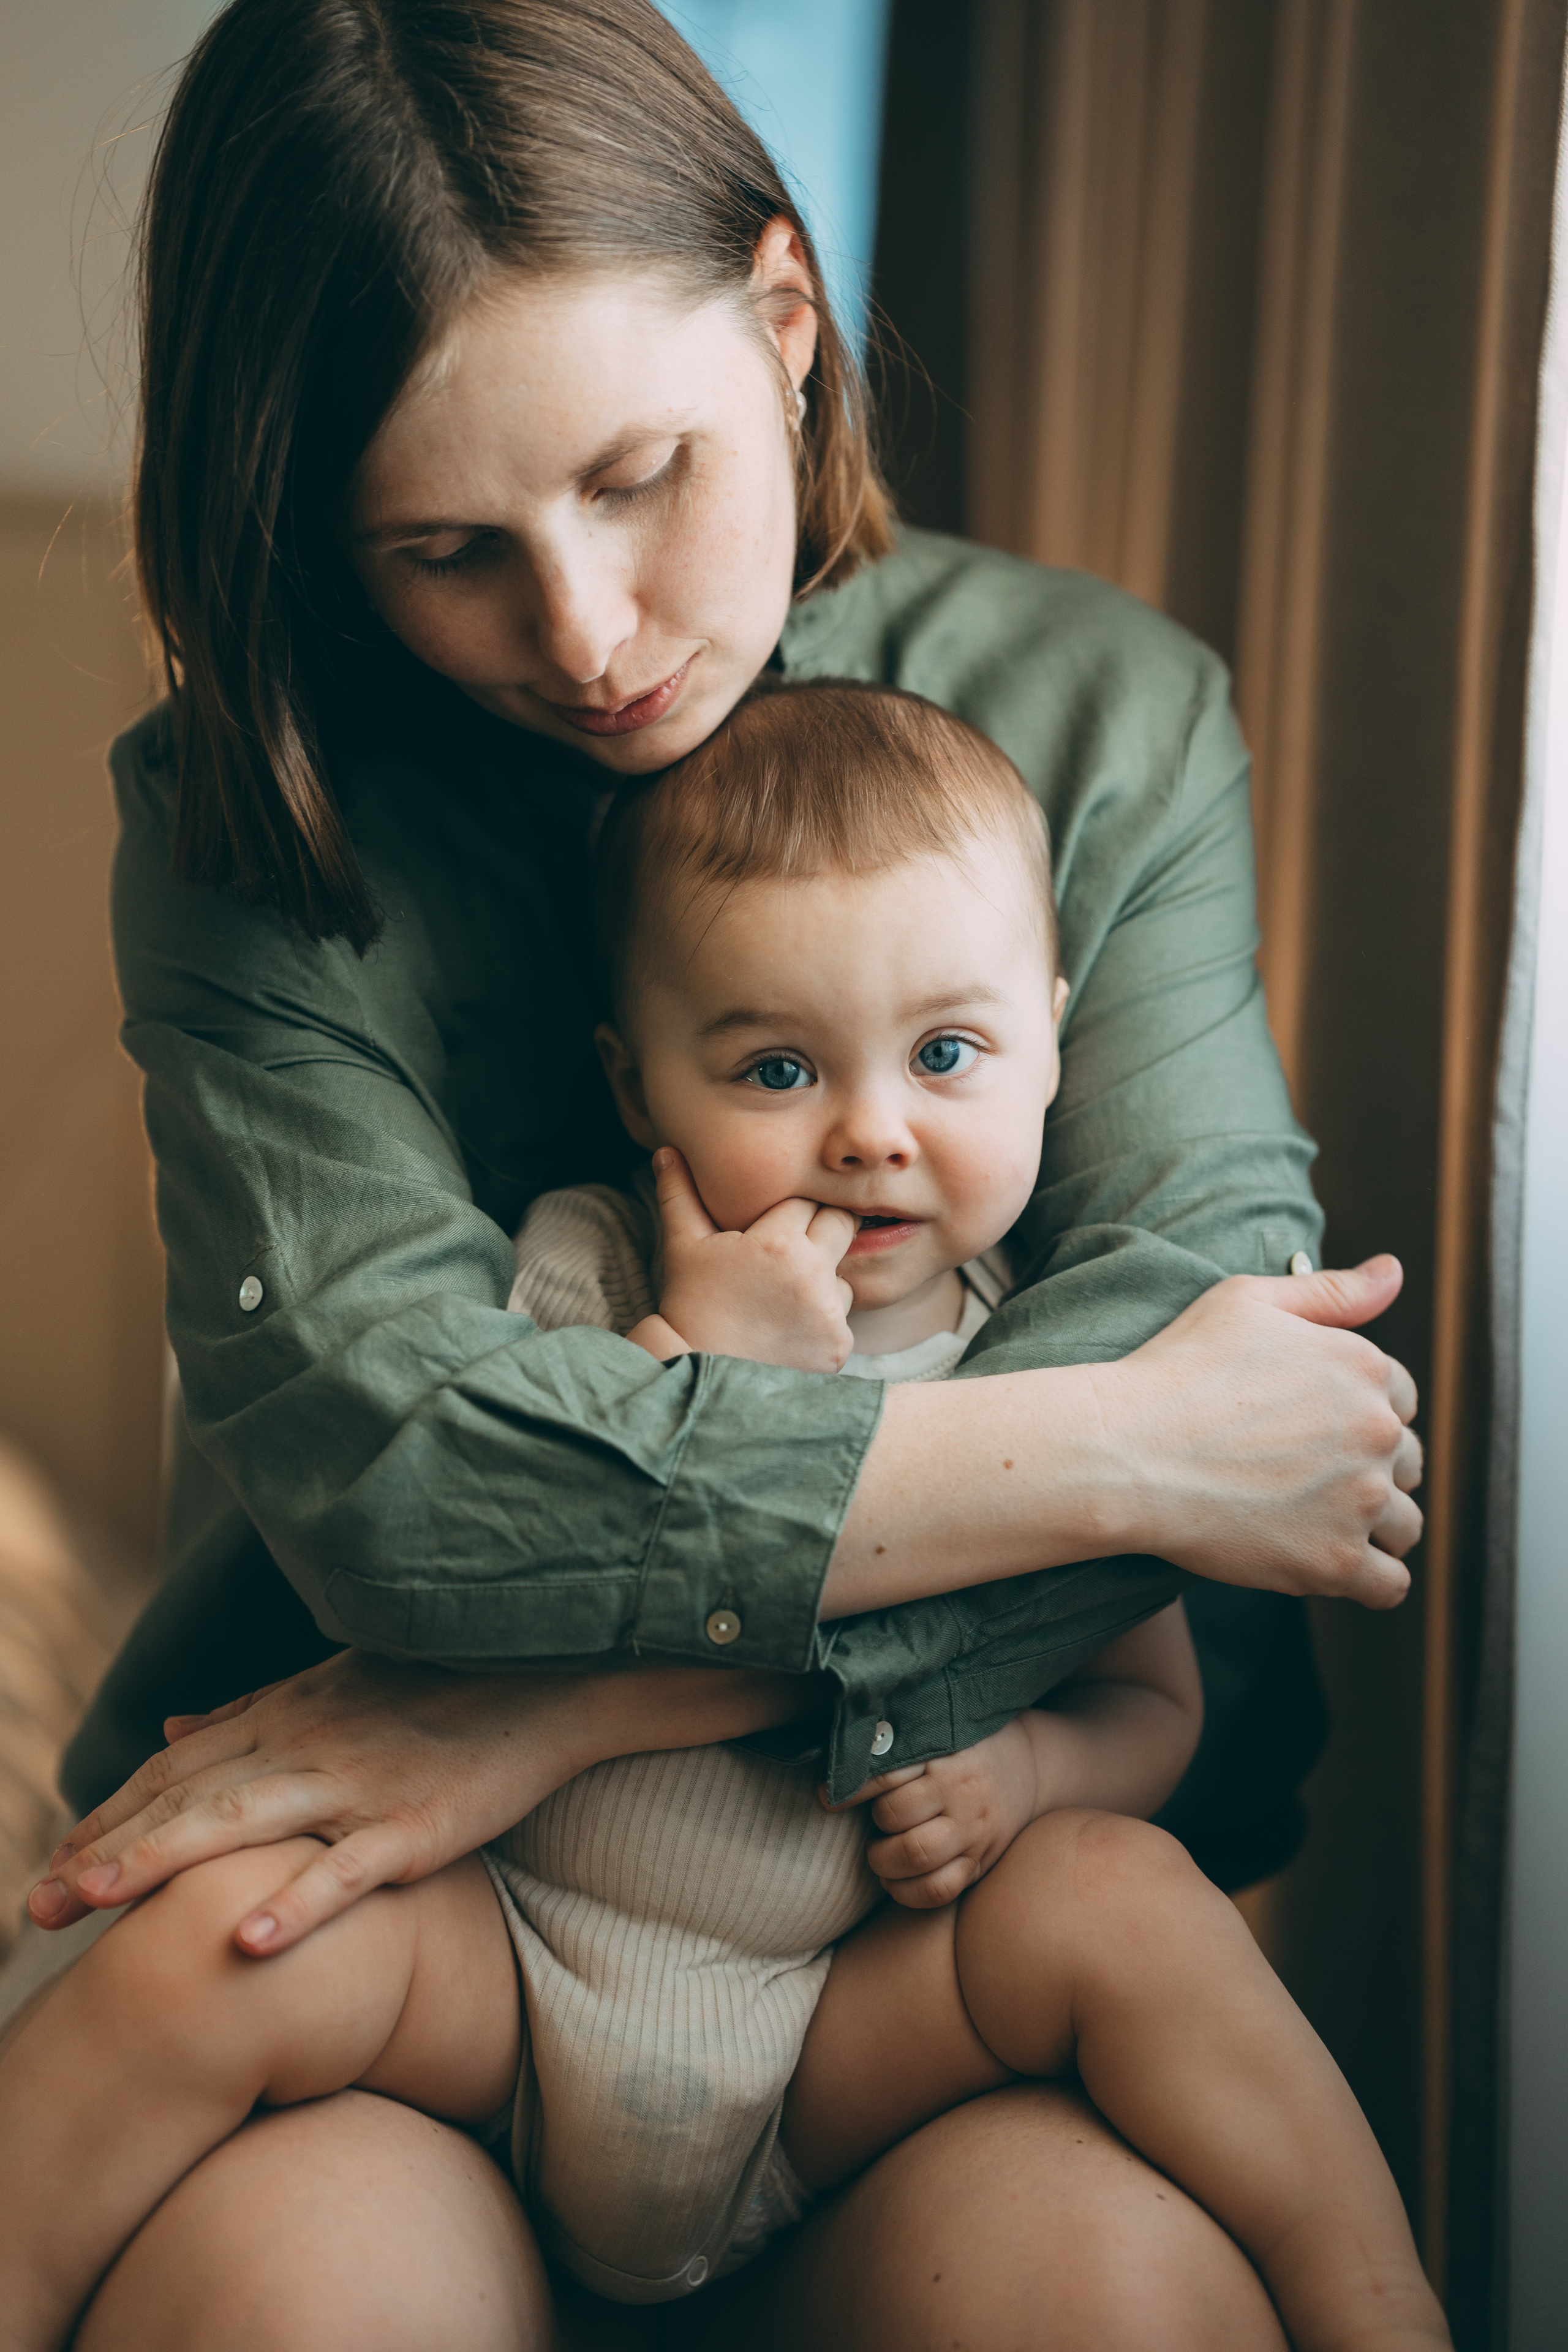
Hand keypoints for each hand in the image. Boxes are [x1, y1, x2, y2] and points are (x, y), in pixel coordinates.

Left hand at [27, 1649, 810, 1955]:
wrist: (556, 1677)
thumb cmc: (447, 1684)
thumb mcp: (335, 1686)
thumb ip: (250, 1712)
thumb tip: (170, 1728)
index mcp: (289, 1715)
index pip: (177, 1769)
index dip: (110, 1813)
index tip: (53, 1857)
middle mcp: (308, 1744)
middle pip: (186, 1800)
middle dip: (103, 1850)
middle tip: (36, 1905)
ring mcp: (360, 1785)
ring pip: (239, 1825)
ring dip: (156, 1864)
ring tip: (90, 1906)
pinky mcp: (417, 1825)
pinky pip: (345, 1870)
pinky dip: (292, 1904)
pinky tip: (240, 1941)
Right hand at [636, 1146, 854, 1371]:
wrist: (697, 1373)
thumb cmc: (690, 1303)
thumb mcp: (684, 1246)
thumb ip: (681, 1193)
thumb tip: (667, 1150)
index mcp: (778, 1243)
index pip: (804, 1201)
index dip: (785, 1215)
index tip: (767, 1235)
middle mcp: (812, 1275)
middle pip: (840, 1226)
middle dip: (817, 1234)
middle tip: (784, 1257)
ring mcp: (828, 1314)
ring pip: (843, 1276)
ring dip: (822, 1281)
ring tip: (780, 1301)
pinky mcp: (838, 1347)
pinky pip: (843, 1319)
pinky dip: (821, 1322)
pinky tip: (787, 1331)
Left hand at [825, 1717, 1046, 1908]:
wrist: (1035, 1765)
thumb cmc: (972, 1744)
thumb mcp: (942, 1730)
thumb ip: (900, 1743)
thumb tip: (843, 1755)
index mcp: (946, 1756)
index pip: (886, 1775)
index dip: (849, 1790)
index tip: (827, 1797)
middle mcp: (961, 1794)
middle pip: (897, 1818)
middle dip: (873, 1828)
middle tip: (871, 1829)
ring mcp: (974, 1831)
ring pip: (916, 1856)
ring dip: (883, 1862)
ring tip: (879, 1855)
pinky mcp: (980, 1861)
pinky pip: (939, 1890)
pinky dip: (907, 1894)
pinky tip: (895, 1882)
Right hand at [1106, 1255, 1423, 1608]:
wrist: (1126, 1451)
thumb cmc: (1176, 1371)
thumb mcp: (1249, 1302)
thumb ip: (1331, 1291)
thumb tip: (1394, 1271)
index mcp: (1362, 1368)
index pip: (1401, 1399)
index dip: (1361, 1414)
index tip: (1316, 1430)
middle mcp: (1375, 1433)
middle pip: (1408, 1461)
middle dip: (1371, 1469)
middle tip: (1309, 1477)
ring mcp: (1358, 1501)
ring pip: (1406, 1524)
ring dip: (1376, 1526)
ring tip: (1321, 1523)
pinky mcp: (1333, 1561)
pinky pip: (1389, 1585)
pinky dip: (1370, 1579)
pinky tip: (1333, 1565)